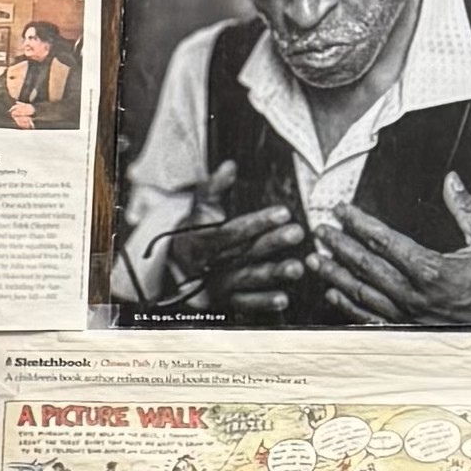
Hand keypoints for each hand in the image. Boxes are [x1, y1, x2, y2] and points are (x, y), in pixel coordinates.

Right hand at [185, 199, 320, 314]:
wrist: (174, 265)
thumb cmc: (194, 231)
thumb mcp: (199, 206)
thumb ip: (214, 187)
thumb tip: (229, 166)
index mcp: (205, 240)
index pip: (232, 231)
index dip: (257, 223)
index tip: (283, 212)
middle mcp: (212, 265)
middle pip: (244, 253)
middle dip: (271, 244)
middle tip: (296, 234)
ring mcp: (219, 285)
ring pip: (248, 279)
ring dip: (272, 274)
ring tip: (296, 269)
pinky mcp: (225, 301)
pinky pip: (244, 304)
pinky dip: (263, 303)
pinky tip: (283, 299)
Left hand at [312, 175, 470, 326]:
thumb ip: (468, 209)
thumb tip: (451, 180)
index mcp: (432, 269)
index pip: (385, 241)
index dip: (358, 223)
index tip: (340, 211)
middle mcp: (414, 295)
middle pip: (366, 266)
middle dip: (339, 246)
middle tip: (318, 231)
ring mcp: (408, 315)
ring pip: (362, 293)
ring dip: (336, 276)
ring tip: (315, 260)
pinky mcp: (408, 330)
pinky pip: (370, 318)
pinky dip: (348, 307)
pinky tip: (333, 295)